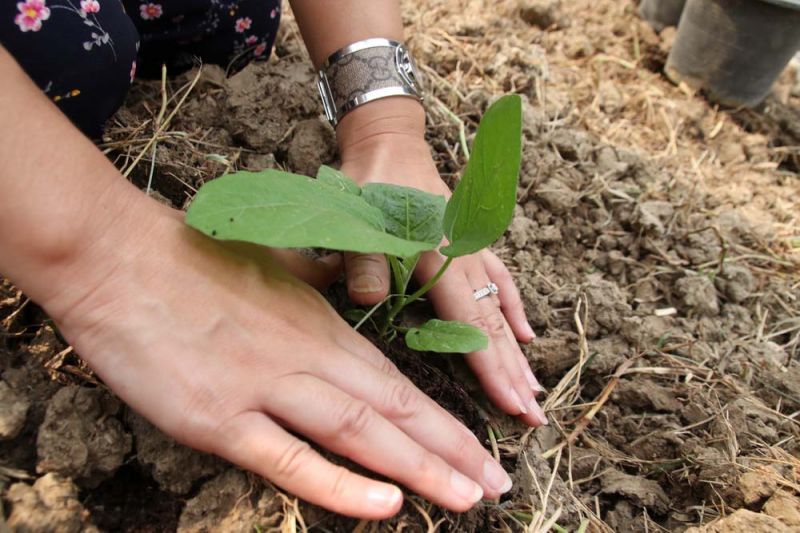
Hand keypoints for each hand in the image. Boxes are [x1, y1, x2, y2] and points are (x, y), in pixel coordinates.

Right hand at [41, 203, 513, 518]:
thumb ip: (317, 285)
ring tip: (468, 498)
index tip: (481, 449)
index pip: (397, 381)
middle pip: (395, 409)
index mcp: (319, 325)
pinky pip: (290, 457)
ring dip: (420, 468)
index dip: (443, 421)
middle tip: (499, 485)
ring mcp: (265, 387)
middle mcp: (306, 356)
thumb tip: (347, 286)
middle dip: (452, 451)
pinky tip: (385, 505)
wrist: (118, 256)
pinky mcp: (219, 417)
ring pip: (360, 432)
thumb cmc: (193, 259)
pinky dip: (341, 484)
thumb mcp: (271, 267)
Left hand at [337, 98, 547, 426]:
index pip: (472, 325)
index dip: (493, 369)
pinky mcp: (472, 244)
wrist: (389, 143)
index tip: (513, 407)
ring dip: (518, 353)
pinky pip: (501, 283)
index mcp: (440, 259)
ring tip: (535, 392)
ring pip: (502, 311)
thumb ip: (362, 260)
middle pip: (495, 327)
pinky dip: (514, 311)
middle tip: (536, 419)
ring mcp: (473, 252)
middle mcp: (465, 260)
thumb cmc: (370, 182)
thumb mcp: (357, 216)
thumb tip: (367, 301)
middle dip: (515, 375)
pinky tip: (527, 335)